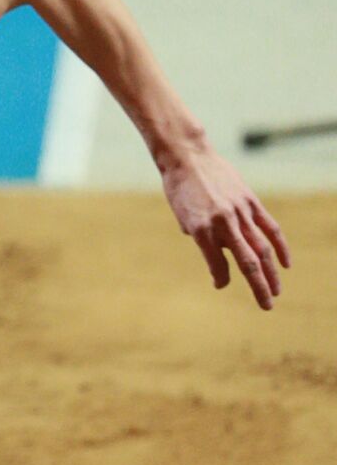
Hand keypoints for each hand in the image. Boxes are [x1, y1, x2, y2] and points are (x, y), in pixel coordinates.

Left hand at [162, 150, 290, 309]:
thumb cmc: (180, 190)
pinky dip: (280, 247)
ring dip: (271, 273)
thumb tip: (220, 256)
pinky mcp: (251, 203)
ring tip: (276, 291)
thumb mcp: (183, 217)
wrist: (189, 158)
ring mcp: (240, 213)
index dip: (220, 278)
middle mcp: (223, 224)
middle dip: (258, 287)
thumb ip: (201, 238)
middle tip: (267, 306)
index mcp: (201, 231)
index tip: (220, 284)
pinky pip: (270, 228)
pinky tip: (285, 264)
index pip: (216, 264)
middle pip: (247, 262)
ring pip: (262, 248)